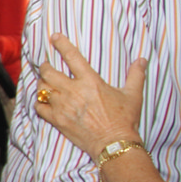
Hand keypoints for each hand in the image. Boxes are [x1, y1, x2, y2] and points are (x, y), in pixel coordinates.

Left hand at [35, 33, 147, 158]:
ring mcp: (63, 106)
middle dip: (45, 66)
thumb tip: (142, 60)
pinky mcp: (57, 120)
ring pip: (42, 88)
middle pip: (49, 72)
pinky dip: (38, 102)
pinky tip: (41, 101)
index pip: (72, 57)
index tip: (55, 37)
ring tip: (43, 82)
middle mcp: (73, 91)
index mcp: (90, 81)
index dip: (61, 44)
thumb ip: (136, 75)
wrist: (114, 144)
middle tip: (45, 65)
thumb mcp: (133, 95)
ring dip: (41, 83)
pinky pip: (39, 107)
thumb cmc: (124, 120)